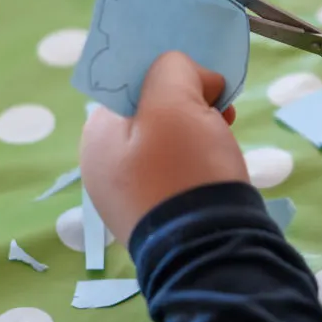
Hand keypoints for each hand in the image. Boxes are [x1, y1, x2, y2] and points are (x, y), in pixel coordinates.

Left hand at [80, 52, 248, 243]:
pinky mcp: (159, 218)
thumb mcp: (174, 101)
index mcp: (96, 136)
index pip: (133, 84)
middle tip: (221, 113)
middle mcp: (105, 168)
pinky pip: (180, 175)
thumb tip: (196, 78)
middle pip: (154, 114)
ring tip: (225, 141)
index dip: (172, 75)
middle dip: (192, 106)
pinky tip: (220, 170)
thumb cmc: (185, 171)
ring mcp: (130, 198)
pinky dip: (202, 165)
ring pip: (171, 144)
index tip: (204, 85)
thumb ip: (175, 69)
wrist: (210, 252)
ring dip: (202, 134)